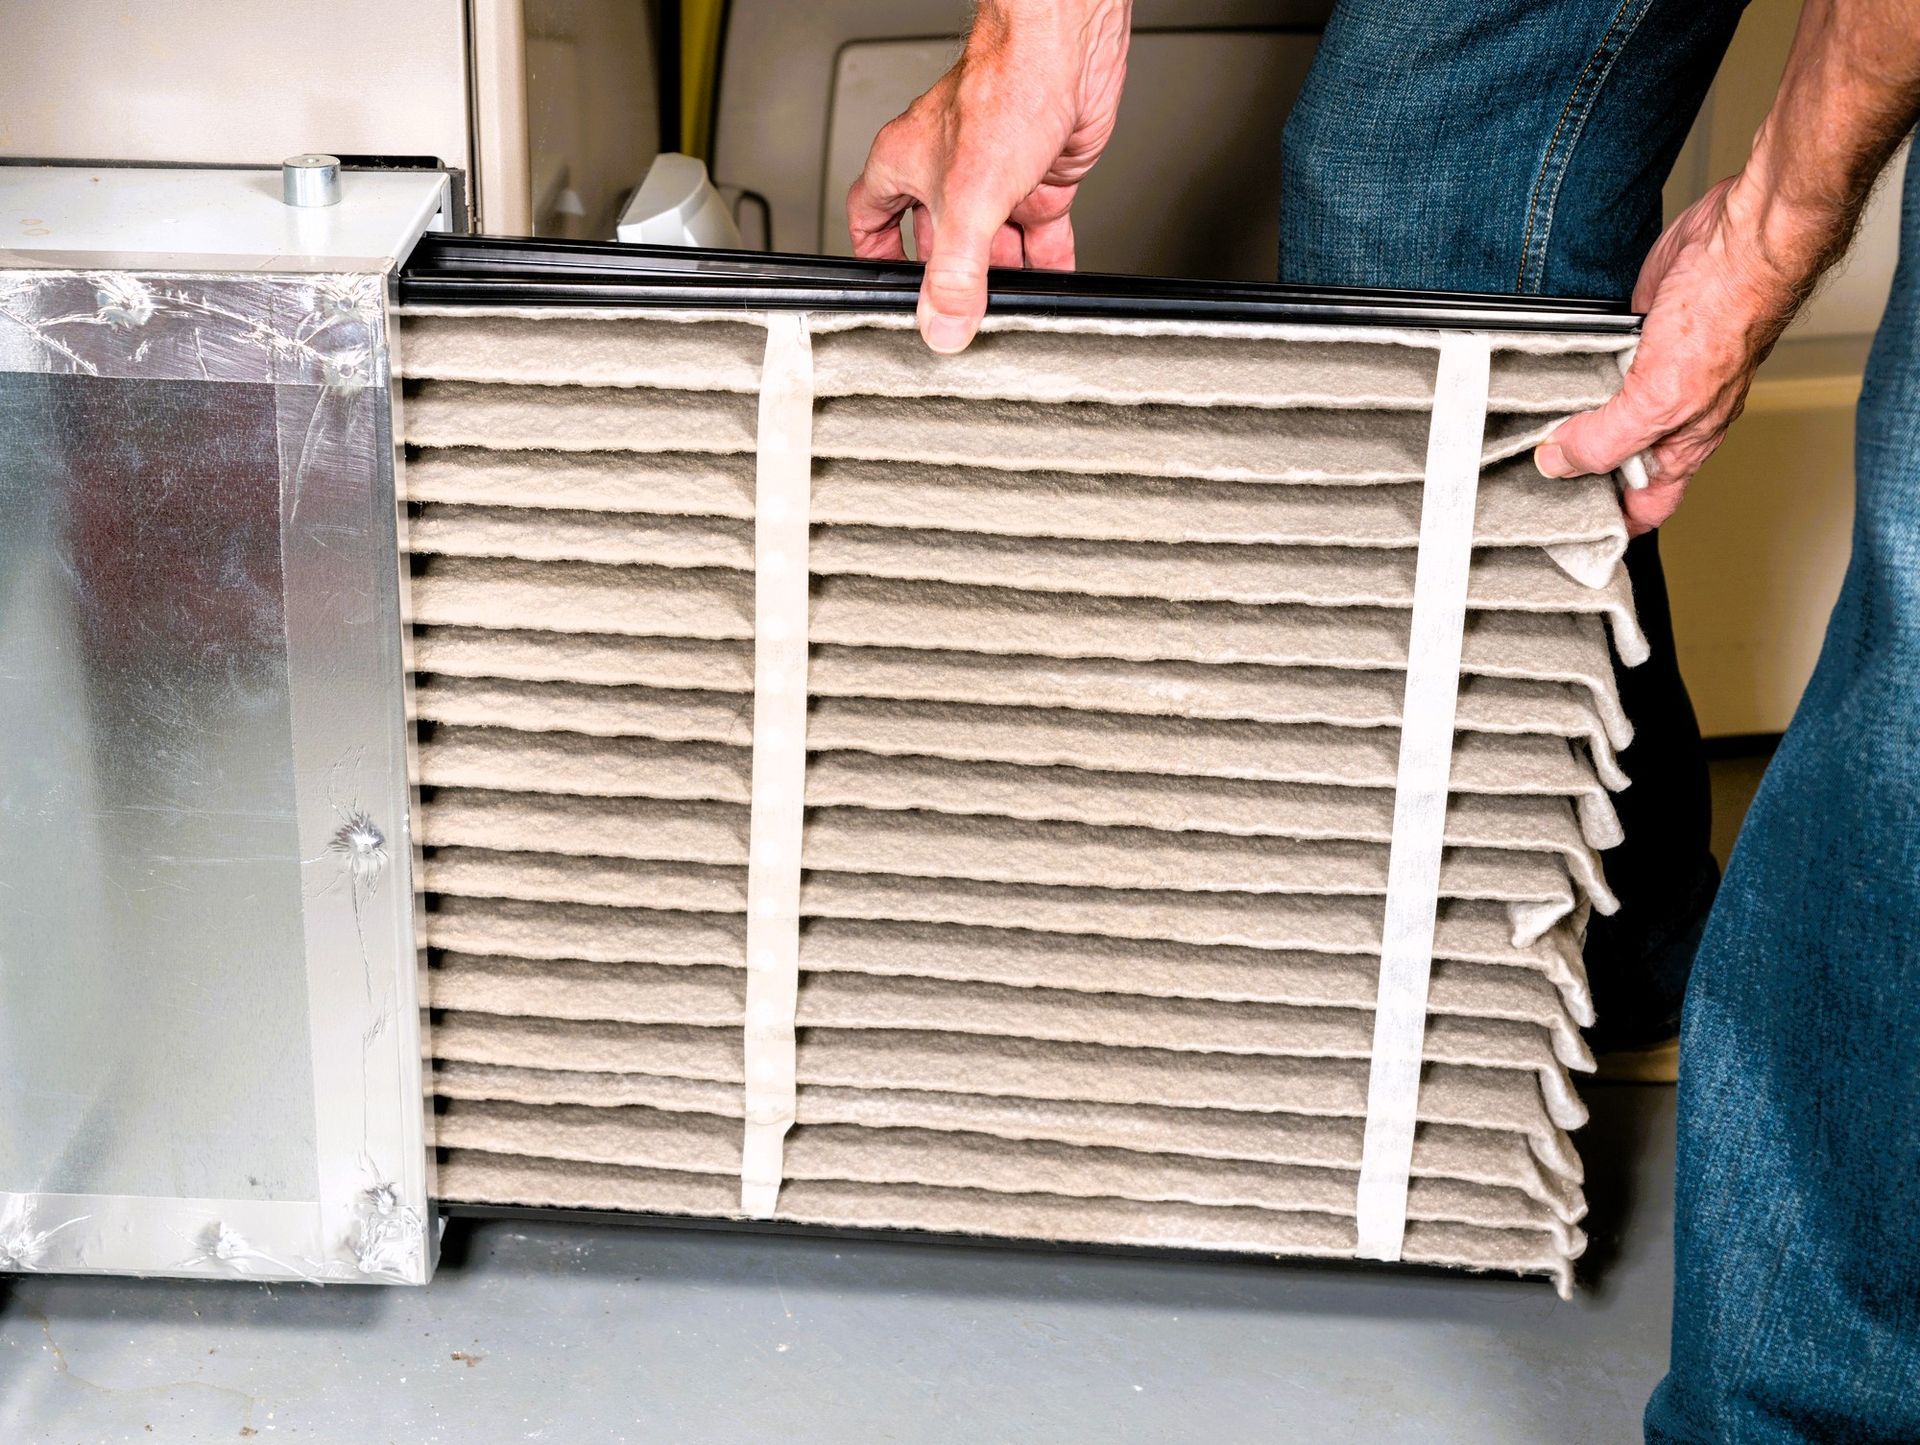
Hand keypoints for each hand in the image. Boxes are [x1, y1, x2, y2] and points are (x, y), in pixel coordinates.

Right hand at [846, 0, 1130, 352]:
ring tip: (1006, 309)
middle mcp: (949, 169)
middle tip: (958, 314)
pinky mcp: (1040, 177)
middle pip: (936, 240)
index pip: (870, 218)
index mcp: (907, 163)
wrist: (1067, 53)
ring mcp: (996, 174)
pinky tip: (1049, 282)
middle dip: (949, 279)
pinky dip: (1043, 260)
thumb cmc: (1007, 89)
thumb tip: (943, 324)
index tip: (884, 287)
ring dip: (1000, 276)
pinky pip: (1037, 232)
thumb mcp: (969, 199)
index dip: (874, 255)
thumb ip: (955, 271)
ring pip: (990, 241)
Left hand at [1534, 178, 1823, 534]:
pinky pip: (1589, 365)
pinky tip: (1533, 380)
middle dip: (1572, 471)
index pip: (1647, 504)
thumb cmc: (1725, 319)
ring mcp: (1645, 375)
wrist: (1733, 243)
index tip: (1569, 535)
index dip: (1613, 525)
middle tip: (1521, 478)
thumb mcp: (1659, 400)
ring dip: (1561, 419)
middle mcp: (1664, 414)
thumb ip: (1607, 440)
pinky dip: (1564, 373)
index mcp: (1681, 442)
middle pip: (1612, 460)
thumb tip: (1558, 464)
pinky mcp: (1627, 337)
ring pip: (1595, 412)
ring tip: (1514, 433)